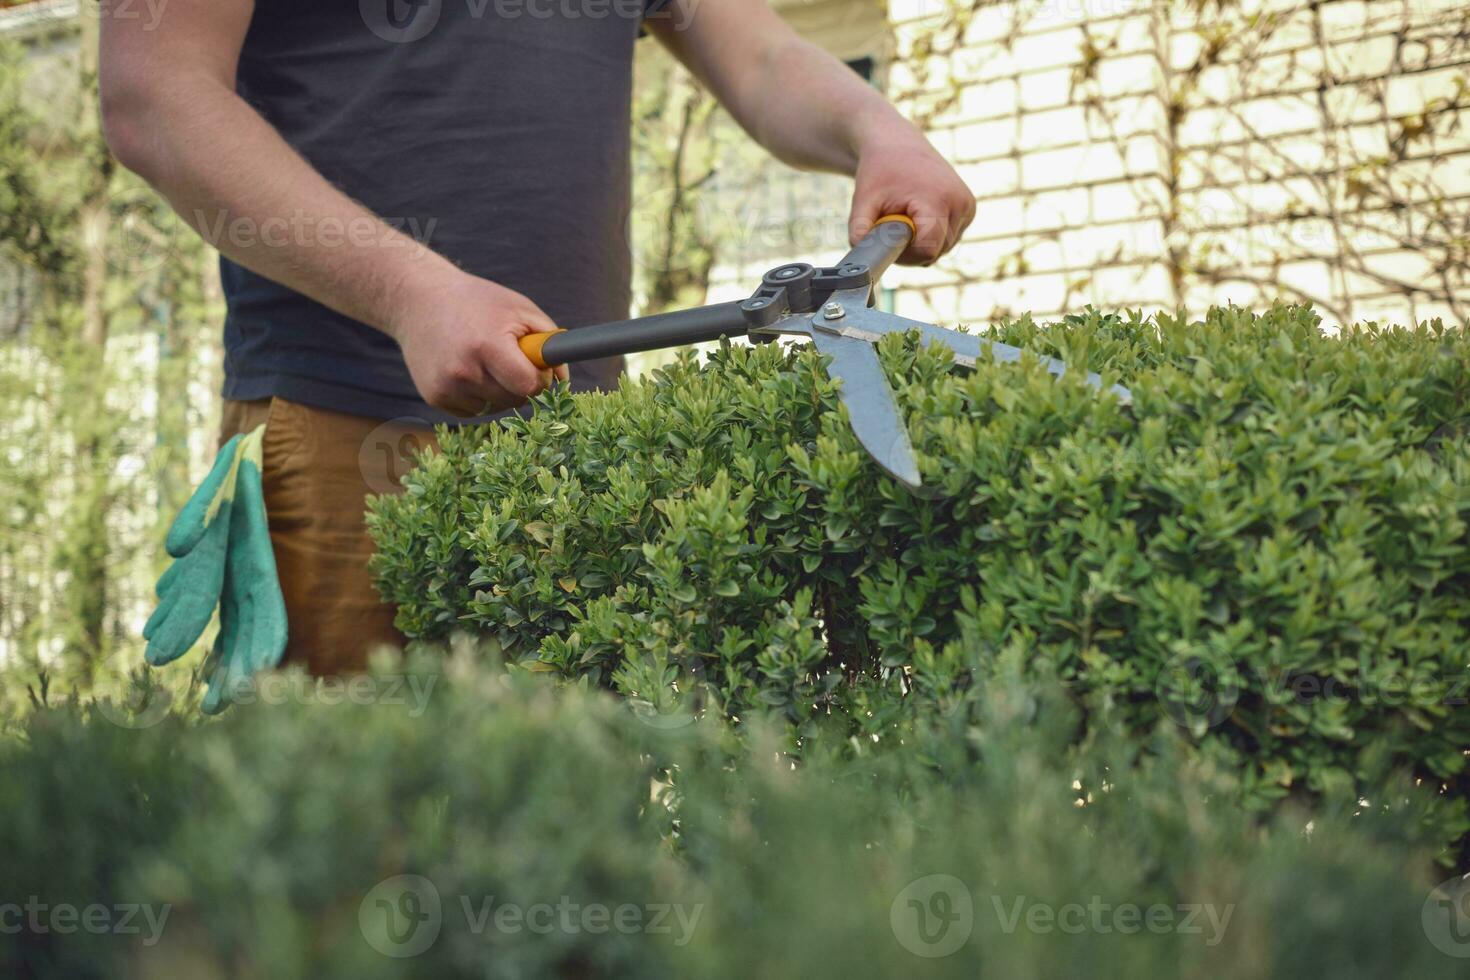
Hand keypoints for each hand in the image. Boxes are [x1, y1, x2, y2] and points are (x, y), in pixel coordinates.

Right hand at [390, 271, 567, 416]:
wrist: (419, 300)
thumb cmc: (478, 302)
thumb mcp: (519, 310)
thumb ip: (549, 343)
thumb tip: (564, 380)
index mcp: (487, 346)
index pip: (528, 386)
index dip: (539, 380)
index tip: (536, 368)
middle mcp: (463, 371)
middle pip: (513, 400)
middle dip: (521, 385)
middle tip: (510, 360)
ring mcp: (446, 386)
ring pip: (494, 408)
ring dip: (499, 391)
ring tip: (486, 361)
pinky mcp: (434, 397)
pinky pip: (473, 411)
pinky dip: (478, 396)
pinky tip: (468, 370)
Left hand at [848, 130, 975, 265]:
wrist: (898, 145)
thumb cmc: (879, 172)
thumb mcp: (863, 201)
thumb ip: (860, 232)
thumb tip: (862, 261)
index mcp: (936, 199)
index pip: (929, 249)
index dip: (907, 255)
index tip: (891, 240)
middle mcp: (959, 202)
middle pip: (936, 252)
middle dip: (912, 250)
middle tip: (893, 229)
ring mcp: (967, 205)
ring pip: (944, 248)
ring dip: (923, 243)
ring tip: (905, 220)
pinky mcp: (969, 208)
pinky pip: (950, 238)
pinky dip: (933, 235)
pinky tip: (920, 217)